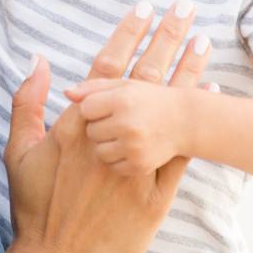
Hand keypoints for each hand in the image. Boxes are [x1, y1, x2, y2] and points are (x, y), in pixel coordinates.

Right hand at [3, 1, 205, 252]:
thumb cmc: (32, 209)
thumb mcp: (17, 152)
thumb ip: (27, 103)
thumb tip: (38, 61)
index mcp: (75, 127)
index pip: (105, 69)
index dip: (126, 35)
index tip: (142, 7)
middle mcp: (106, 141)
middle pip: (141, 79)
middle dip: (164, 39)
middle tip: (184, 9)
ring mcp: (132, 168)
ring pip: (166, 112)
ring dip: (187, 74)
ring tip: (205, 42)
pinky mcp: (153, 196)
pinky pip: (181, 154)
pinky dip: (197, 127)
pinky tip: (211, 101)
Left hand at [65, 76, 191, 173]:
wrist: (186, 121)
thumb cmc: (149, 100)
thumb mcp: (124, 86)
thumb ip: (92, 87)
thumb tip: (66, 93)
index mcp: (122, 100)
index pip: (85, 108)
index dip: (94, 108)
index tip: (108, 108)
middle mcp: (128, 124)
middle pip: (91, 131)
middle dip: (101, 126)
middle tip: (120, 122)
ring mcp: (134, 148)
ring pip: (99, 150)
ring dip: (108, 144)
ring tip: (125, 135)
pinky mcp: (139, 166)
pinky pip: (113, 165)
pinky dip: (119, 159)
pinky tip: (131, 149)